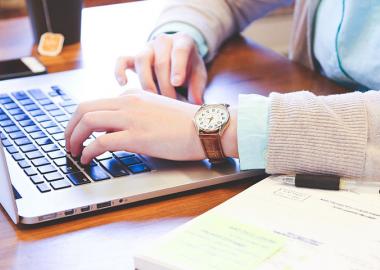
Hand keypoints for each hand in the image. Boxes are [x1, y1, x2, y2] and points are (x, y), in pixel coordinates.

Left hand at [65, 91, 237, 163]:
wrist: (206, 126)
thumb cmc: (187, 123)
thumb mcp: (157, 110)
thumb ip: (138, 114)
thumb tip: (122, 128)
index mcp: (133, 96)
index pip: (97, 104)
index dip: (82, 120)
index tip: (80, 133)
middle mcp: (128, 103)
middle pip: (84, 108)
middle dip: (70, 127)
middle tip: (68, 142)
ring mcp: (131, 118)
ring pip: (88, 121)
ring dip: (74, 138)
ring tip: (73, 152)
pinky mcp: (136, 136)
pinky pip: (101, 142)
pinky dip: (88, 151)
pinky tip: (88, 159)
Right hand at [115, 33, 206, 103]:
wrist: (177, 59)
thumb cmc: (189, 69)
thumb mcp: (198, 76)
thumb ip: (198, 88)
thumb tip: (196, 104)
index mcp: (183, 41)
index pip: (179, 51)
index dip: (178, 67)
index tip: (177, 83)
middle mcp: (163, 41)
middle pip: (160, 62)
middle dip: (165, 85)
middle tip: (170, 102)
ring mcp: (147, 48)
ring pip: (141, 60)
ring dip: (147, 82)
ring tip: (153, 100)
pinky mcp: (133, 58)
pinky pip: (122, 60)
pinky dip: (120, 71)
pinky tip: (123, 84)